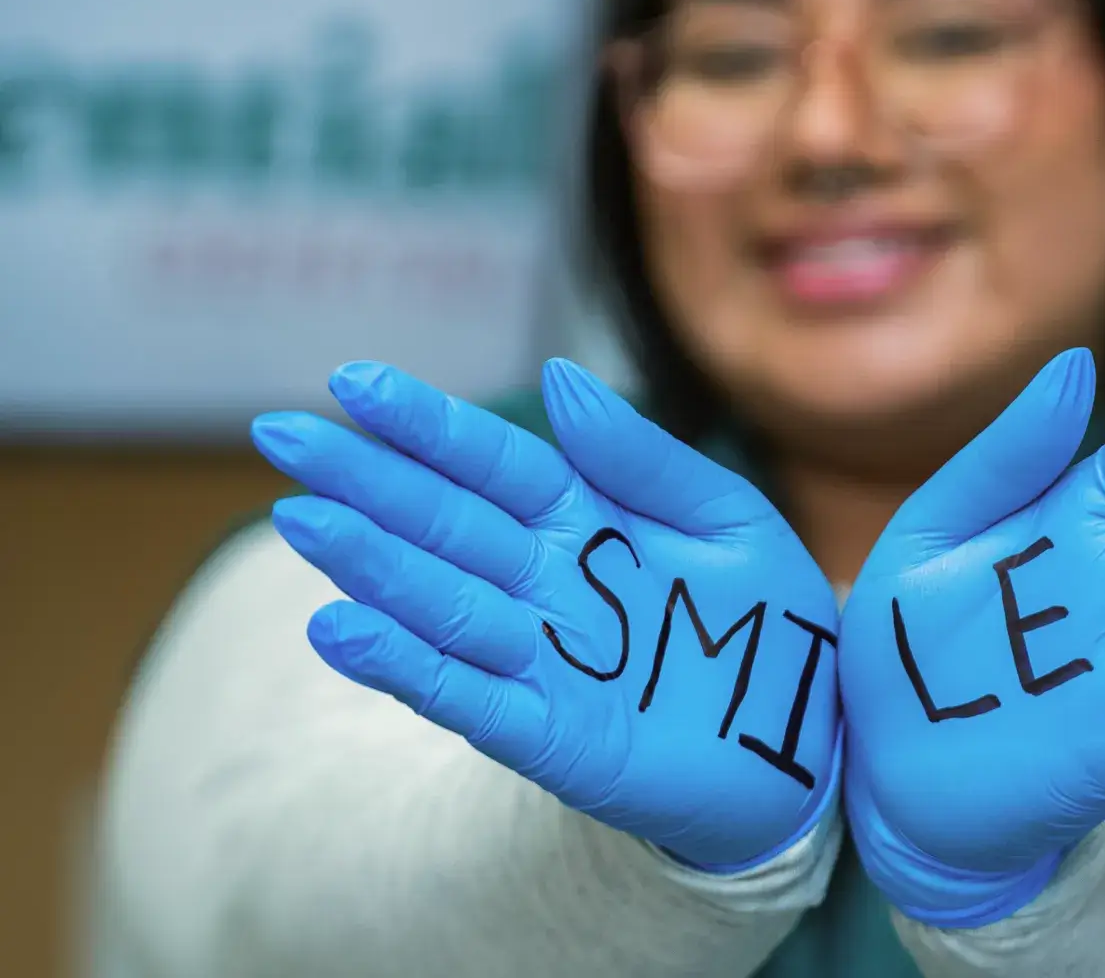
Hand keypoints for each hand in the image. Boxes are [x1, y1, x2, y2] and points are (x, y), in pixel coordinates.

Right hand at [250, 358, 839, 869]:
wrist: (813, 735)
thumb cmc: (766, 618)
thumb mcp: (722, 516)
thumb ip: (639, 456)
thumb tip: (559, 378)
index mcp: (586, 520)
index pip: (491, 463)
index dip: (425, 424)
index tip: (352, 379)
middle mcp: (547, 584)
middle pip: (444, 524)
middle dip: (365, 482)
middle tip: (281, 434)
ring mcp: (543, 660)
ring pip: (442, 604)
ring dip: (372, 566)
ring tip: (303, 521)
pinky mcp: (554, 735)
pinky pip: (471, 696)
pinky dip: (410, 667)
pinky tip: (344, 632)